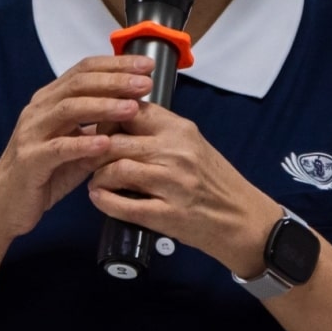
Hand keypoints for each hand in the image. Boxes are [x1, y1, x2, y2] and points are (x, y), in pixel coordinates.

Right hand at [0, 55, 154, 239]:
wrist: (4, 205)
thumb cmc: (42, 175)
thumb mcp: (76, 149)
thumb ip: (100, 132)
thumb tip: (134, 116)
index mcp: (49, 102)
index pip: (83, 71)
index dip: (115, 65)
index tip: (145, 66)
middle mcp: (38, 111)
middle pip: (78, 84)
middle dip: (115, 81)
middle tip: (144, 83)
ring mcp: (31, 133)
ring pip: (68, 110)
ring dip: (103, 106)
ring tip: (132, 108)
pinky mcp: (29, 160)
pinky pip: (58, 148)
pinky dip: (82, 144)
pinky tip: (104, 143)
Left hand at [88, 105, 282, 276]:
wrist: (243, 219)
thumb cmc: (216, 182)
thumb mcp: (193, 145)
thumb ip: (160, 133)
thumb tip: (119, 120)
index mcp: (181, 130)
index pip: (131, 111)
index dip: (107, 119)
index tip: (98, 129)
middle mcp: (176, 153)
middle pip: (115, 141)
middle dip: (94, 150)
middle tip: (88, 158)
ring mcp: (172, 185)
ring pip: (115, 170)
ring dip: (97, 176)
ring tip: (96, 180)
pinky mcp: (167, 215)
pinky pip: (122, 205)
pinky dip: (103, 201)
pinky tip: (99, 198)